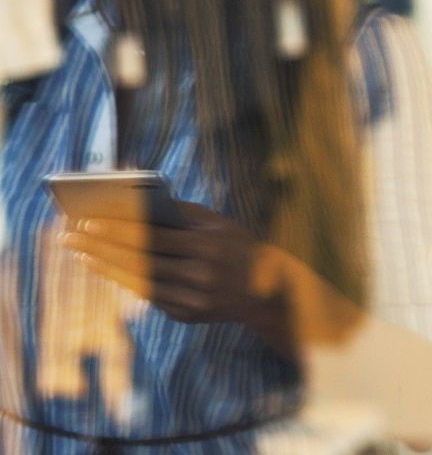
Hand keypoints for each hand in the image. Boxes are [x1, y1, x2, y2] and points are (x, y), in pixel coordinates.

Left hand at [61, 202, 278, 327]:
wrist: (270, 292)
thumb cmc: (239, 247)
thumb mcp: (220, 224)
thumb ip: (183, 214)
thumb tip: (138, 205)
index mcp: (208, 247)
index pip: (153, 237)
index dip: (118, 230)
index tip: (88, 221)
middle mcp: (200, 276)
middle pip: (139, 261)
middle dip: (101, 248)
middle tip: (72, 237)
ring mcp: (192, 301)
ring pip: (139, 283)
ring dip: (107, 267)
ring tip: (82, 254)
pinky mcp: (186, 316)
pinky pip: (149, 296)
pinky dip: (127, 281)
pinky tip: (109, 269)